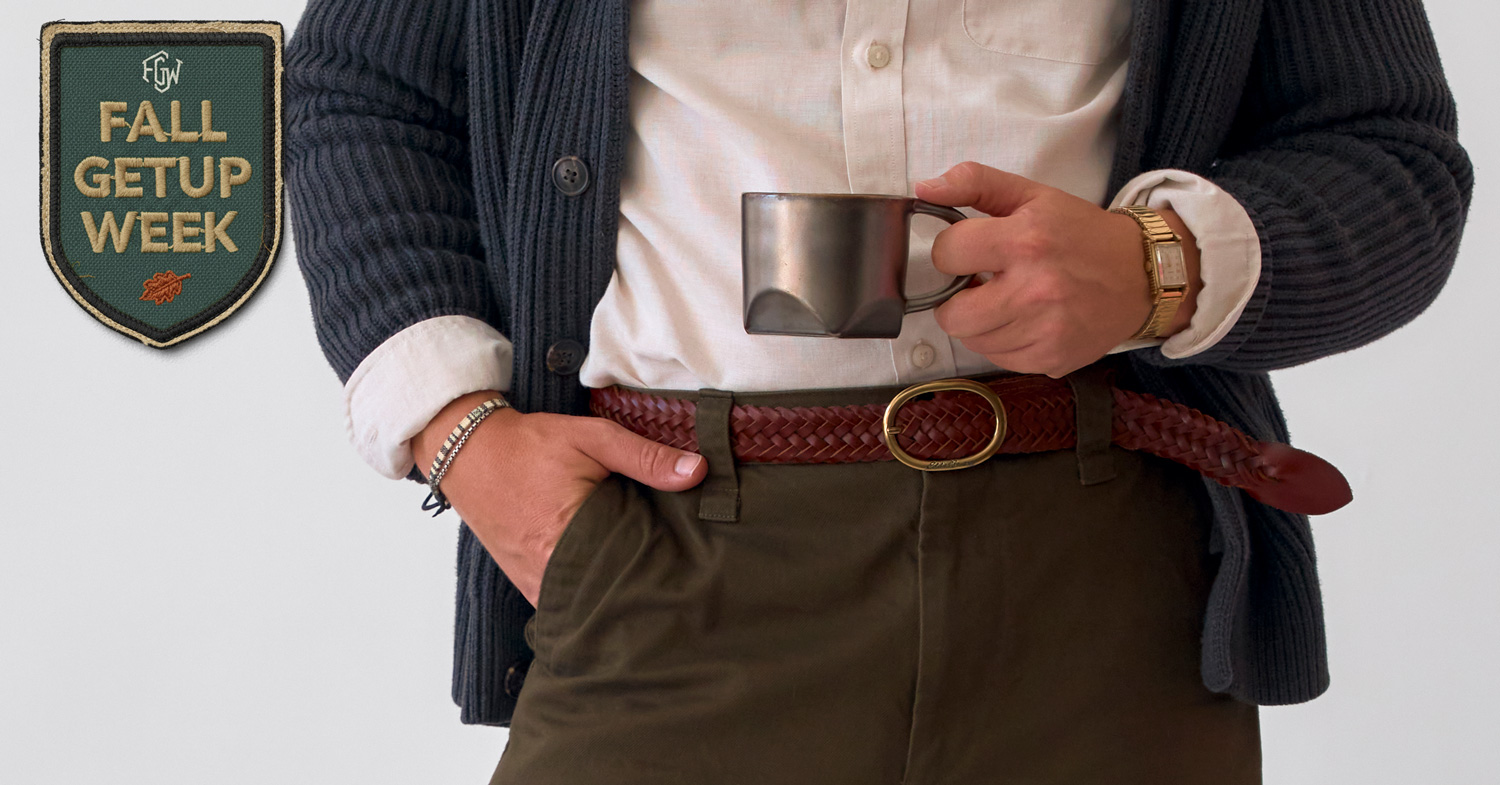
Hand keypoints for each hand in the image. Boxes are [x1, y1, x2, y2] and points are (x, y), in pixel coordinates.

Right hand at [411, 391, 707, 607]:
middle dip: (641, 581)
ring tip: (646, 579)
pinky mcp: (527, 587)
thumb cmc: (529, 445)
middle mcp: (549, 572)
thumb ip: (644, 457)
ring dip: (613, 589)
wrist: (469, 452)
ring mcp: (535, 586)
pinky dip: (588, 592)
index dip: (661, 564)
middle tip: (675, 573)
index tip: (688, 563)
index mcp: (568, 539)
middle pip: (612, 590)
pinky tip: (610, 580)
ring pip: (589, 601)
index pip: (632, 567)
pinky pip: (566, 602)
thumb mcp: (591, 438)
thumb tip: (698, 471)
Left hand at [915, 161, 1200, 377]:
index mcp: (1026, 241)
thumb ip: (975, 183)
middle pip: (951, 315)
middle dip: (957, 299)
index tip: (970, 252)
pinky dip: (1002, 341)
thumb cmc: (1082, 233)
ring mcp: (1044, 331)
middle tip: (982, 284)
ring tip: (1008, 299)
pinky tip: (1024, 320)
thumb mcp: (1033, 195)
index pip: (948, 254)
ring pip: (972, 341)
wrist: (1142, 275)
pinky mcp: (1051, 359)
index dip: (952, 252)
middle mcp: (1035, 290)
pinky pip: (998, 358)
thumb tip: (924, 187)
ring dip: (980, 322)